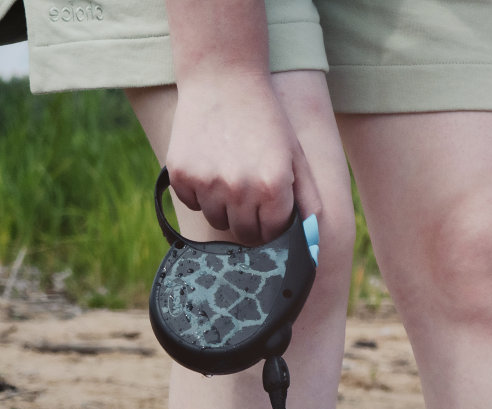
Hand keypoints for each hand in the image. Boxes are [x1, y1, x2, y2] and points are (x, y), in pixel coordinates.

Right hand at [165, 70, 321, 244]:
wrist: (224, 79)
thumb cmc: (267, 121)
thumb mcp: (297, 159)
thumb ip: (308, 202)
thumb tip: (312, 246)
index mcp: (273, 188)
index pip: (274, 235)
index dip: (273, 225)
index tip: (270, 211)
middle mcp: (239, 189)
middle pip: (245, 234)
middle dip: (250, 222)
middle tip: (250, 194)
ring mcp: (207, 183)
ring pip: (217, 220)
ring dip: (224, 208)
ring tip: (229, 175)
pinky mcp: (180, 174)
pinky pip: (190, 203)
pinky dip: (198, 192)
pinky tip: (208, 165)